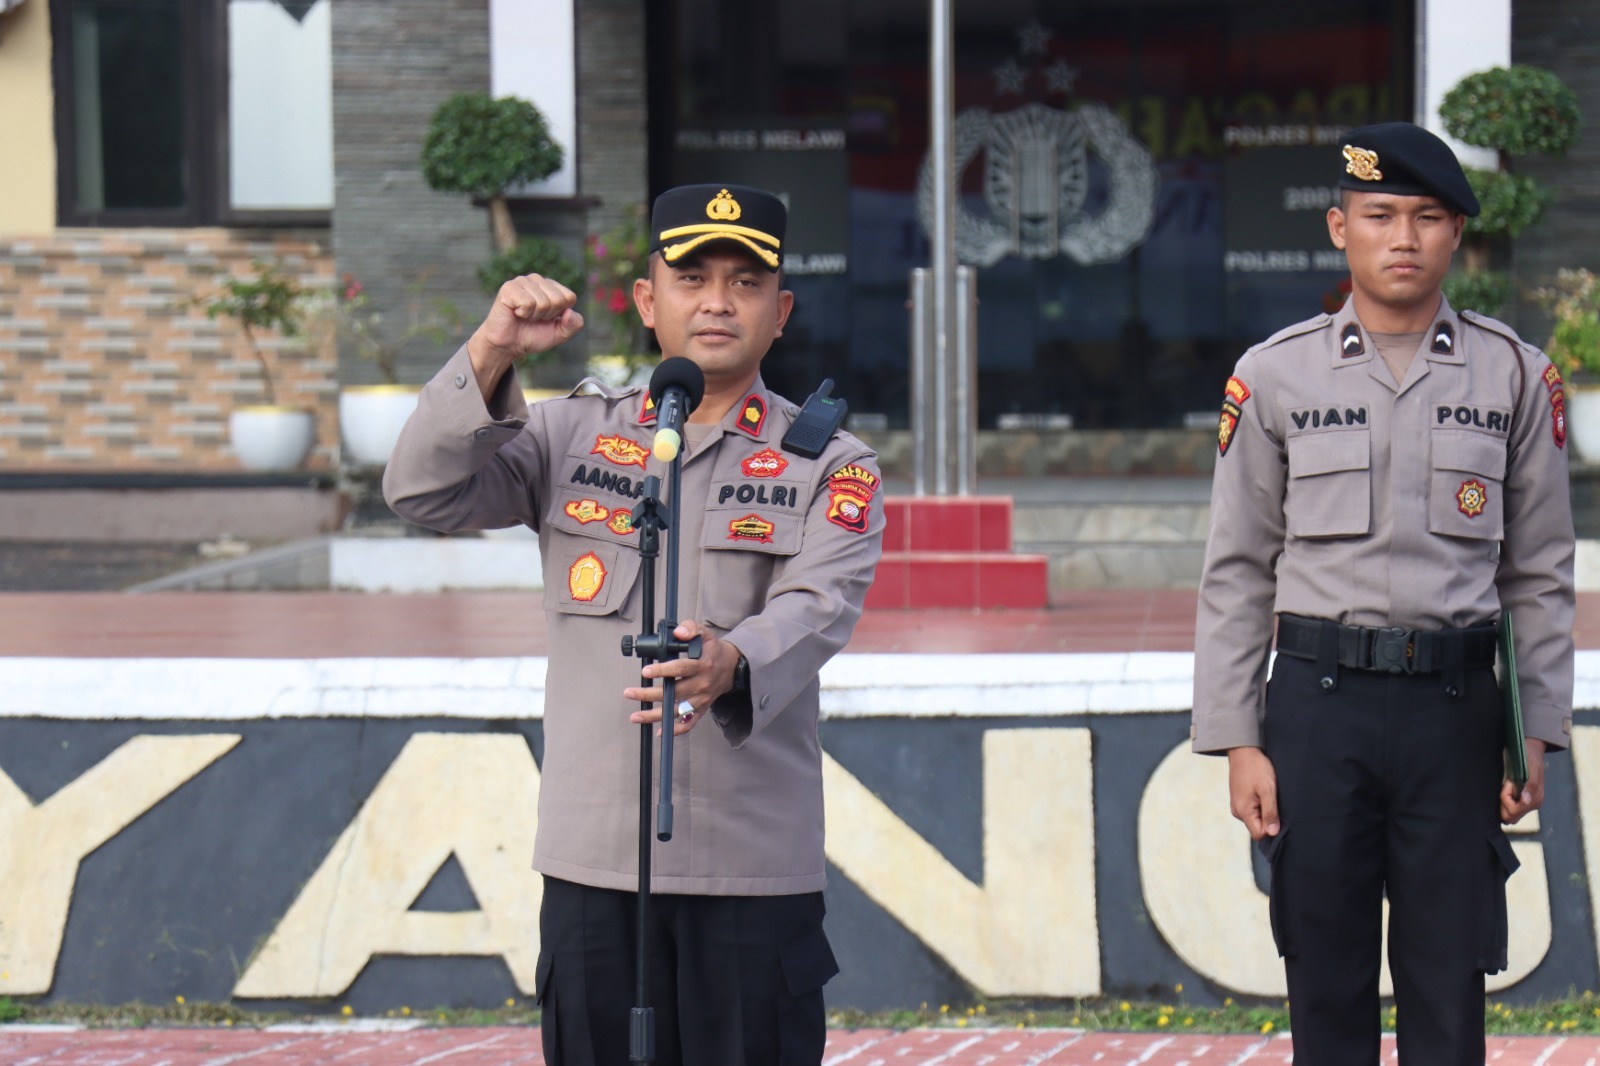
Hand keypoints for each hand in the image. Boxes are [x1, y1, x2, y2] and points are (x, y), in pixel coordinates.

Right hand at [466, 274, 584, 396]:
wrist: (508, 346)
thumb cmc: (533, 336)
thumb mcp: (560, 333)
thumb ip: (574, 324)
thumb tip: (570, 312)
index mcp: (551, 286)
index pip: (569, 297)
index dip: (560, 314)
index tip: (547, 319)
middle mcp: (537, 280)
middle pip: (558, 300)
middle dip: (547, 315)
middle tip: (533, 318)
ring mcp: (522, 281)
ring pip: (543, 302)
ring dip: (534, 316)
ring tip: (524, 316)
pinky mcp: (509, 288)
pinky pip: (528, 303)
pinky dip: (523, 314)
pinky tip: (515, 312)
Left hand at [623, 621, 741, 735]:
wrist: (732, 667)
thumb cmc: (713, 651)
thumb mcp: (706, 633)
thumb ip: (692, 628)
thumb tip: (678, 632)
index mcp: (702, 665)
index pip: (681, 669)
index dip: (662, 670)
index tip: (646, 671)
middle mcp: (702, 685)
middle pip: (674, 692)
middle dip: (649, 694)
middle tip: (630, 693)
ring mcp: (701, 699)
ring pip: (677, 711)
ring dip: (655, 716)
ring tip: (635, 716)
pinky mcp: (702, 709)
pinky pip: (689, 723)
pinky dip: (675, 730)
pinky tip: (659, 731)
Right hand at [1228, 746, 1279, 840]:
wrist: (1243, 751)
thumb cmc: (1256, 768)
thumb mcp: (1268, 790)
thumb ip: (1270, 813)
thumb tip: (1273, 833)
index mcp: (1243, 811)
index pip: (1259, 834)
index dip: (1272, 828)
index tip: (1279, 813)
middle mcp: (1237, 811)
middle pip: (1257, 827)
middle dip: (1269, 819)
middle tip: (1274, 800)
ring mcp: (1236, 805)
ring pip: (1255, 819)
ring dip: (1264, 810)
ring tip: (1267, 793)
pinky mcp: (1238, 799)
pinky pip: (1251, 810)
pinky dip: (1259, 805)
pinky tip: (1262, 792)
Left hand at [1501, 738, 1546, 823]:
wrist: (1533, 751)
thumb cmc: (1530, 757)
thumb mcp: (1531, 767)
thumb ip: (1531, 785)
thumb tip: (1526, 800)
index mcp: (1535, 798)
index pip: (1514, 811)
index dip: (1506, 798)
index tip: (1508, 783)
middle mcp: (1533, 804)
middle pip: (1511, 817)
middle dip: (1503, 803)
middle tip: (1506, 786)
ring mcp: (1529, 804)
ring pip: (1511, 815)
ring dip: (1504, 803)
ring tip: (1507, 787)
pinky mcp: (1524, 801)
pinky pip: (1512, 809)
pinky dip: (1506, 802)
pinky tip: (1508, 790)